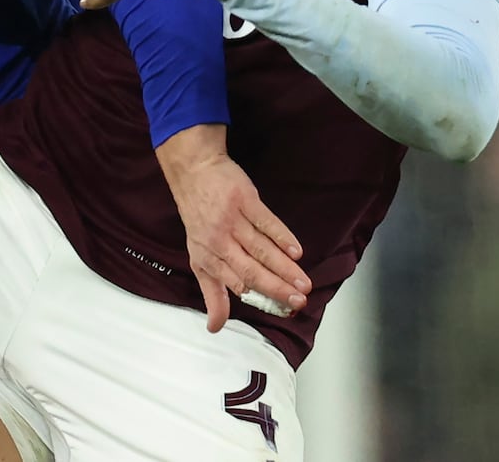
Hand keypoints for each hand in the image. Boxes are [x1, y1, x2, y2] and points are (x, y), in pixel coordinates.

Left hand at [156, 126, 310, 331]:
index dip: (260, 298)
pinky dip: (281, 236)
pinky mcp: (243, 200)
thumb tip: (215, 327)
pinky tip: (296, 250)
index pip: (237, 284)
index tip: (284, 311)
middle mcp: (217, 241)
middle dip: (276, 288)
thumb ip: (212, 292)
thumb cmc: (199, 219)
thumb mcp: (199, 257)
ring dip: (284, 267)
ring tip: (304, 283)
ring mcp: (230, 220)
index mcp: (207, 258)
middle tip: (300, 301)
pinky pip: (265, 221)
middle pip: (250, 270)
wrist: (194, 172)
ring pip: (260, 249)